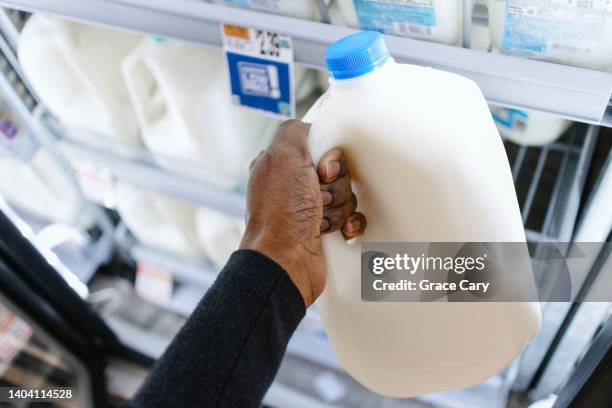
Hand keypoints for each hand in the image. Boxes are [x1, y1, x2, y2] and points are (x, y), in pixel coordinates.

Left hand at [240, 119, 366, 306]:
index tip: (323, 170)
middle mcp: (293, 188)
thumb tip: (309, 128)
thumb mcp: (283, 156)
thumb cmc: (280, 215)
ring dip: (340, 207)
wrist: (285, 261)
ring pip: (346, 195)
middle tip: (318, 197)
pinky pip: (351, 218)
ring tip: (320, 218)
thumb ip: (295, 131)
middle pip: (338, 173)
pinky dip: (350, 223)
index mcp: (281, 166)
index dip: (329, 159)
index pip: (320, 148)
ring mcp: (308, 211)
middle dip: (335, 186)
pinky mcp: (323, 231)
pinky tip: (339, 229)